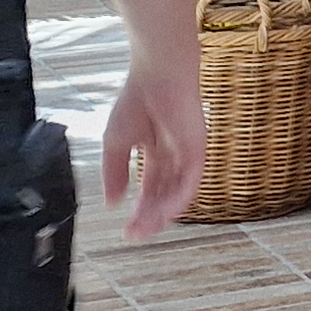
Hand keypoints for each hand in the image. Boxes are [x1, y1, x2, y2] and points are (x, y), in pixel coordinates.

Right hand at [103, 57, 205, 236]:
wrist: (156, 76)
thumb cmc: (136, 101)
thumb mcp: (115, 143)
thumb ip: (114, 172)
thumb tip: (111, 202)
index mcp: (156, 151)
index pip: (151, 187)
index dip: (139, 208)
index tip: (126, 229)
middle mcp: (174, 156)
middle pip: (164, 194)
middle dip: (149, 216)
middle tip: (135, 234)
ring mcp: (188, 153)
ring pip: (178, 192)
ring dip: (162, 213)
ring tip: (145, 229)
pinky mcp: (198, 149)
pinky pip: (192, 181)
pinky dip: (180, 199)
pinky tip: (165, 214)